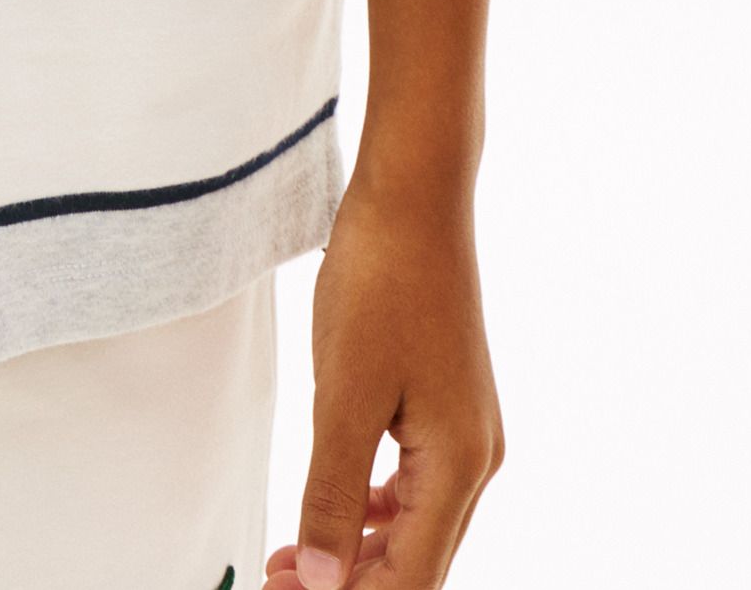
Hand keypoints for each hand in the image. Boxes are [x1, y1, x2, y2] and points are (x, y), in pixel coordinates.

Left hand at [265, 173, 503, 587]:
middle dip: (348, 582)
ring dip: (356, 550)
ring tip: (289, 557)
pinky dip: (372, 509)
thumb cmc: (381, 283)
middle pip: (417, 561)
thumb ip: (331, 494)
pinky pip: (414, 484)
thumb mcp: (343, 395)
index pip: (410, 579)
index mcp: (458, 466)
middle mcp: (475, 459)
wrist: (413, 198)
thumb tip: (319, 580)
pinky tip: (335, 512)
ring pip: (415, 526)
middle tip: (275, 580)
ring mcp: (466, 432)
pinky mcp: (448, 406)